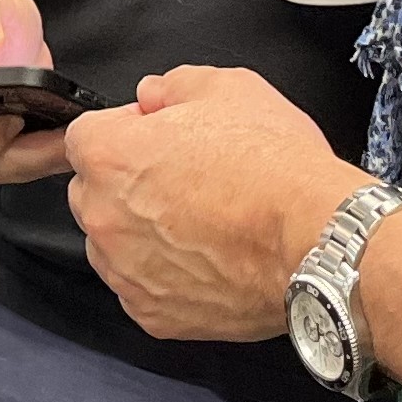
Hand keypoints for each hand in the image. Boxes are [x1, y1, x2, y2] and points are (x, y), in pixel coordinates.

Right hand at [0, 0, 70, 185]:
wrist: (4, 21)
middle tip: (67, 139)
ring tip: (79, 138)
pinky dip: (56, 155)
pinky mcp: (16, 144)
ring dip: (48, 160)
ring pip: (14, 171)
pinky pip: (33, 163)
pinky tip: (80, 136)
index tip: (14, 118)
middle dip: (31, 157)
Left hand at [67, 64, 364, 339]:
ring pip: (113, 245)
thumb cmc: (274, 163)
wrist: (315, 238)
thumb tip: (151, 96)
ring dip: (139, 233)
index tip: (161, 135)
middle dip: (124, 183)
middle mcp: (103, 218)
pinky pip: (142, 288)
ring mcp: (126, 273)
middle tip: (184, 179)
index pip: (86, 135)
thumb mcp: (229, 87)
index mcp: (109, 156)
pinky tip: (207, 260)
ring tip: (201, 224)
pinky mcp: (153, 315)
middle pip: (92, 192)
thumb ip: (173, 85)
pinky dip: (164, 276)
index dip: (125, 130)